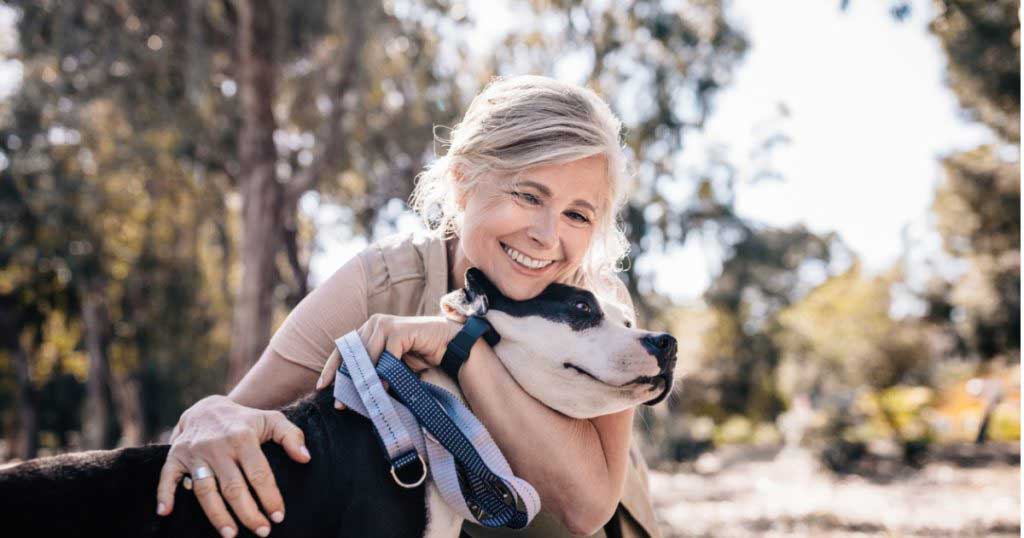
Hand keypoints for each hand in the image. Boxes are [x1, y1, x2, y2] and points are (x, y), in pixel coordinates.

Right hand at [156, 395, 311, 537]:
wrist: (208, 407)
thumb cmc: (245, 420)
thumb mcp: (272, 420)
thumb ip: (292, 436)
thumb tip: (306, 459)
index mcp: (243, 437)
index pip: (259, 473)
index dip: (269, 496)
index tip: (278, 516)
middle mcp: (218, 446)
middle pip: (233, 487)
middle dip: (248, 513)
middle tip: (262, 532)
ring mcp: (195, 452)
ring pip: (205, 490)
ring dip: (217, 514)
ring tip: (231, 534)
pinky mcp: (175, 456)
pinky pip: (167, 477)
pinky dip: (164, 494)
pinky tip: (165, 513)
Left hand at [315, 314, 461, 405]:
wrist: (447, 345)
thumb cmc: (419, 355)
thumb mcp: (391, 365)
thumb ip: (373, 371)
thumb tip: (352, 394)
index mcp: (368, 329)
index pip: (343, 348)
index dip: (332, 368)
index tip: (322, 386)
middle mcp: (374, 323)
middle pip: (352, 354)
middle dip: (346, 380)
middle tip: (341, 403)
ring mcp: (386, 324)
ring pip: (367, 355)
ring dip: (365, 379)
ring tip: (363, 399)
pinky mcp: (400, 330)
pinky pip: (387, 355)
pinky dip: (385, 373)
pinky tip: (384, 387)